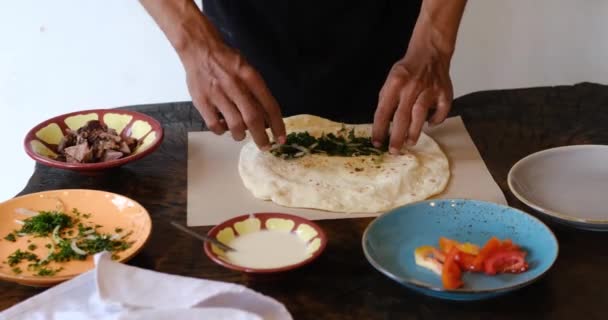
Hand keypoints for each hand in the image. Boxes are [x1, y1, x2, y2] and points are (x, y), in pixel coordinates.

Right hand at [183, 40, 285, 149]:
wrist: (199, 48)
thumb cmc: (226, 60)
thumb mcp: (247, 69)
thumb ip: (256, 91)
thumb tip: (266, 118)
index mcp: (250, 76)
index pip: (269, 105)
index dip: (277, 125)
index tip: (281, 138)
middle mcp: (235, 85)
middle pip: (253, 119)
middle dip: (262, 137)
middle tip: (265, 146)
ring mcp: (217, 94)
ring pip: (235, 125)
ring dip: (240, 135)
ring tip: (240, 134)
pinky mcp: (202, 101)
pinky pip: (214, 125)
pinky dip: (221, 131)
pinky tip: (223, 127)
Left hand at [372, 37, 453, 153]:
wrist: (430, 53)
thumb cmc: (407, 70)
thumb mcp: (390, 80)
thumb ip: (387, 100)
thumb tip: (382, 124)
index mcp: (395, 83)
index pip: (384, 110)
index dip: (379, 128)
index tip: (377, 142)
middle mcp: (412, 87)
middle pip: (402, 116)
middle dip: (397, 136)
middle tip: (393, 151)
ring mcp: (429, 89)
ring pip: (420, 114)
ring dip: (414, 131)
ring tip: (409, 143)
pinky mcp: (444, 92)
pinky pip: (441, 110)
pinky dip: (437, 119)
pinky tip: (430, 124)